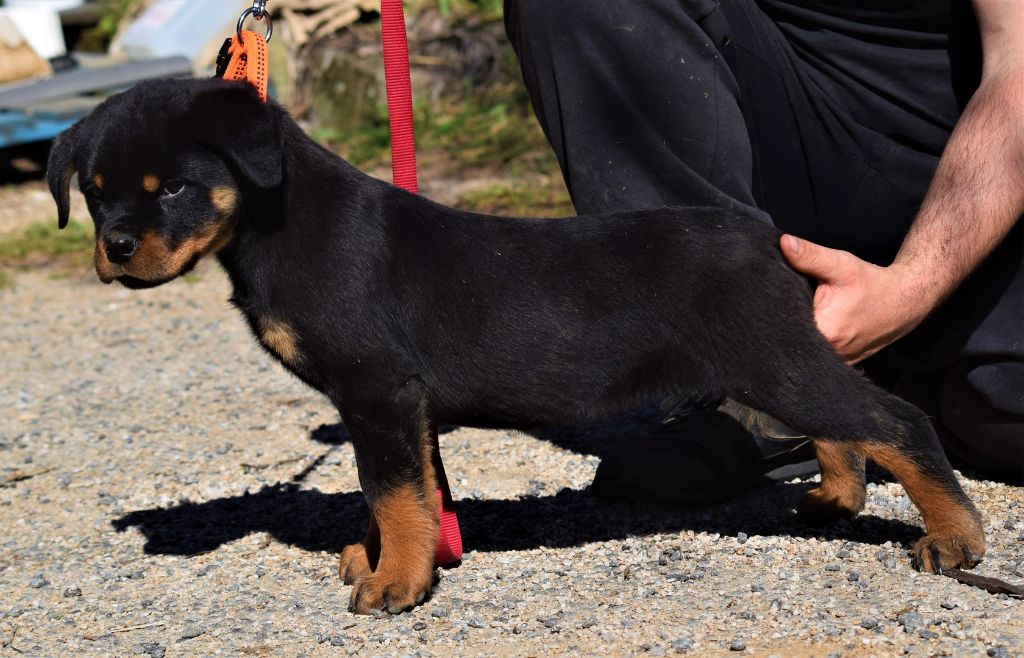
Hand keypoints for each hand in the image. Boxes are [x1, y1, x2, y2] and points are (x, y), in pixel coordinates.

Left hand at [779, 235, 934, 363]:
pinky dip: (811, 341)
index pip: (783, 327)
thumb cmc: (872, 283)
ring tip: (796, 314)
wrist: (904, 301)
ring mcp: (838, 361)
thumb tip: (784, 243)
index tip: (767, 300)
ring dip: (797, 333)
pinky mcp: (842, 362)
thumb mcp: (840, 265)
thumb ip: (810, 256)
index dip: (772, 314)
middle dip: (783, 323)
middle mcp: (829, 353)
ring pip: (804, 348)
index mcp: (825, 332)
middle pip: (792, 339)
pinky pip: (818, 354)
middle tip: (776, 305)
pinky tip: (811, 326)